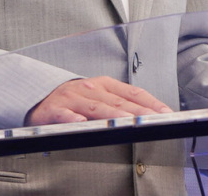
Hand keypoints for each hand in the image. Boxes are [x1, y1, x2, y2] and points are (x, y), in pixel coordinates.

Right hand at [24, 76, 172, 125]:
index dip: (150, 102)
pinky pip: (66, 115)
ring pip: (96, 108)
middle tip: (154, 119)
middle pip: (118, 102)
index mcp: (104, 85)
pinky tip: (82, 122)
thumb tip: (148, 114)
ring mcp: (73, 98)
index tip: (166, 112)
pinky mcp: (55, 109)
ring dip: (112, 114)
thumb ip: (120, 103)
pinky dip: (74, 118)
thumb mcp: (99, 95)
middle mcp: (91, 89)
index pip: (132, 92)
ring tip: (127, 121)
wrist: (40, 96)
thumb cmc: (76, 99)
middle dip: (138, 112)